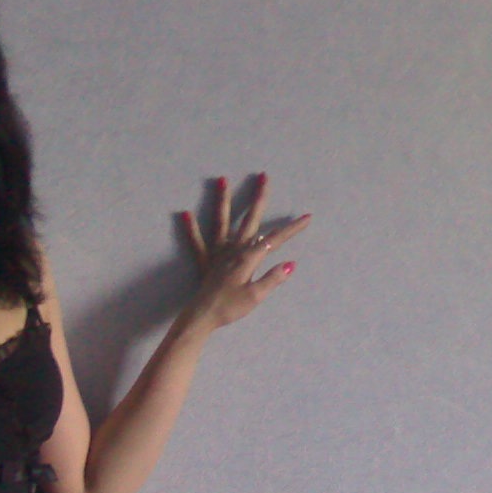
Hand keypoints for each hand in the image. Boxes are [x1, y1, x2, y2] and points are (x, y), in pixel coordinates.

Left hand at [180, 173, 309, 331]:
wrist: (202, 316)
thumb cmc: (230, 308)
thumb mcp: (256, 296)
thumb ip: (272, 278)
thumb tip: (290, 264)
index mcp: (248, 257)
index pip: (274, 240)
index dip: (291, 228)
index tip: (306, 217)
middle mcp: (233, 249)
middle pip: (249, 219)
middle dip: (258, 198)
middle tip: (264, 176)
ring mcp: (217, 253)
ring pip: (221, 221)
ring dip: (223, 200)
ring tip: (222, 179)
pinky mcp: (204, 261)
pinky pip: (196, 242)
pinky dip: (191, 229)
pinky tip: (185, 214)